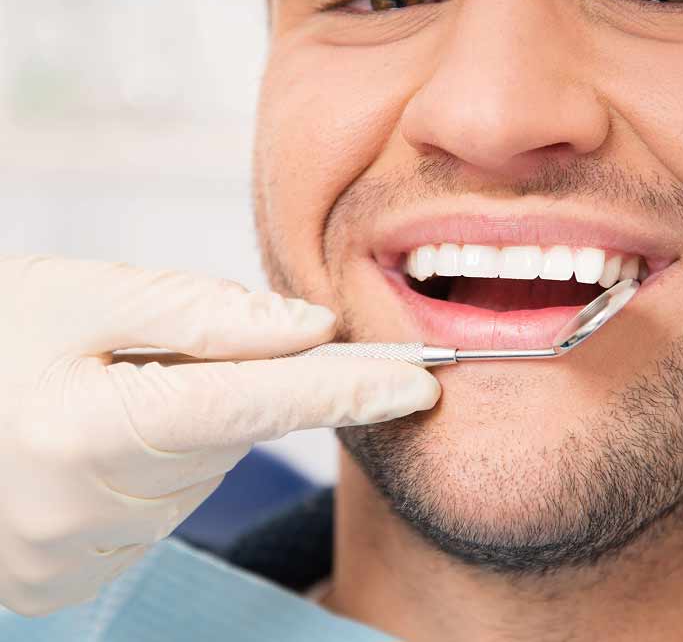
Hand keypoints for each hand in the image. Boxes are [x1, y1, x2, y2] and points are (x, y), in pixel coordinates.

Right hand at [0, 255, 439, 615]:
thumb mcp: (81, 295)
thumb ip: (200, 311)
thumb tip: (311, 328)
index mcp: (83, 434)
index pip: (254, 406)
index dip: (343, 391)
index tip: (418, 383)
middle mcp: (86, 517)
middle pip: (232, 431)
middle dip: (237, 379)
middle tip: (176, 344)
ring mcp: (79, 559)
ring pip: (206, 464)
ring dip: (195, 414)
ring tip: (121, 383)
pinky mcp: (77, 574)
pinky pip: (170, 498)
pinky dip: (167, 451)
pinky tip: (113, 426)